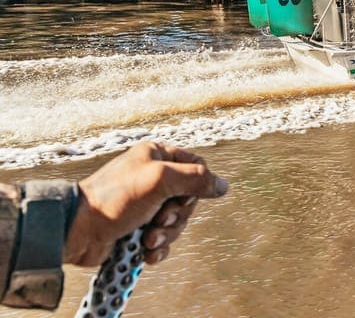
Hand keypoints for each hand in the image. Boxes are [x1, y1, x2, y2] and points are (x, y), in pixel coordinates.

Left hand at [64, 142, 228, 266]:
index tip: (182, 195)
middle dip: (176, 215)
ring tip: (147, 238)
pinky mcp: (139, 228)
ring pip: (177, 221)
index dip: (197, 185)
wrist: (78, 231)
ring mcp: (146, 204)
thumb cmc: (115, 198)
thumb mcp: (161, 179)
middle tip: (158, 219)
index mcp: (157, 156)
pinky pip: (164, 239)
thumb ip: (196, 178)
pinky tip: (146, 251)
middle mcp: (153, 178)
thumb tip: (223, 185)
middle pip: (189, 198)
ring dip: (166, 234)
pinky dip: (158, 247)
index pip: (197, 167)